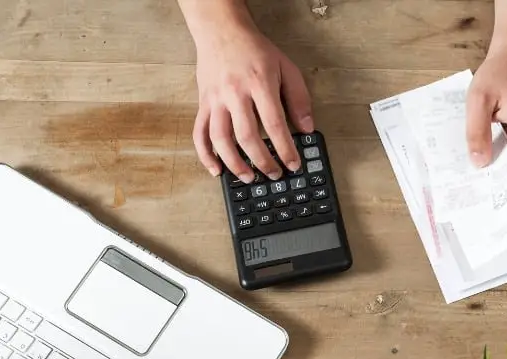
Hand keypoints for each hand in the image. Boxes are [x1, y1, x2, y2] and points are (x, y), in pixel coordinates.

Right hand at [193, 23, 312, 182]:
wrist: (222, 31)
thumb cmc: (256, 51)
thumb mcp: (286, 68)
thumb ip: (299, 99)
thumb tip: (306, 128)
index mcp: (259, 84)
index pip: (273, 124)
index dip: (285, 149)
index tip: (293, 165)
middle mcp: (234, 93)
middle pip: (247, 136)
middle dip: (263, 161)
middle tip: (274, 175)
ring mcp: (215, 100)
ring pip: (220, 139)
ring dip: (235, 164)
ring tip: (249, 178)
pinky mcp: (202, 104)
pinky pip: (199, 133)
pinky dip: (205, 155)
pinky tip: (216, 170)